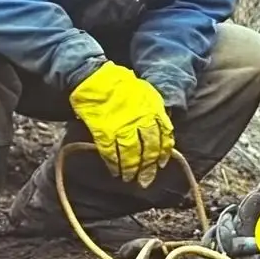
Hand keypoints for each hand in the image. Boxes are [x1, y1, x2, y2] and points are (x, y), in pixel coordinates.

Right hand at [67, 61, 175, 183]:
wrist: (95, 77)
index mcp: (152, 109)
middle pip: (148, 149)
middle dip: (148, 167)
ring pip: (131, 154)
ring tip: (129, 178)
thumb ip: (154, 110)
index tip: (162, 164)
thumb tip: (161, 128)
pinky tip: (115, 172)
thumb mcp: (146, 92)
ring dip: (131, 169)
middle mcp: (139, 120)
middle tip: (146, 180)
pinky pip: (111, 152)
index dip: (163, 152)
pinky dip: (113, 164)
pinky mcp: (103, 131)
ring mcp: (121, 127)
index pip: (164, 135)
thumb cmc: (120, 83)